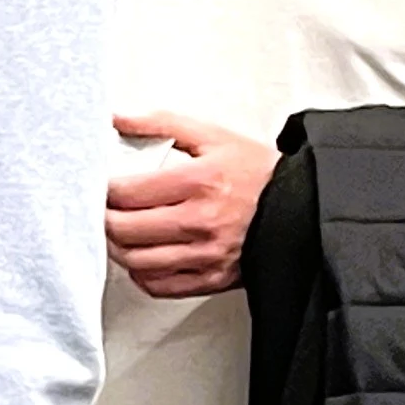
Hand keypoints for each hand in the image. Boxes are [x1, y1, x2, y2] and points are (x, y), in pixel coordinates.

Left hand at [105, 109, 279, 299]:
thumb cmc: (258, 173)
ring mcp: (207, 255)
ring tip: (120, 231)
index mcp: (200, 182)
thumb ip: (161, 124)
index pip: (127, 192)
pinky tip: (144, 255)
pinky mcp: (213, 279)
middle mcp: (202, 221)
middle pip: (124, 229)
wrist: (303, 208)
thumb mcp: (213, 136)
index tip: (102, 187)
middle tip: (104, 210)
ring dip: (117, 247)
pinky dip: (141, 273)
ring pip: (135, 261)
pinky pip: (159, 286)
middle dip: (103, 219)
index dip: (103, 191)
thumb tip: (117, 117)